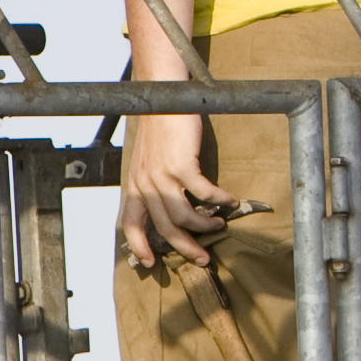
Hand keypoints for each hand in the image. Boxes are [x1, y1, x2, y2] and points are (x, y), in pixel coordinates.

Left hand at [120, 103, 244, 273]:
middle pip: (164, 228)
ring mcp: (161, 175)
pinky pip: (203, 193)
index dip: (139, 247)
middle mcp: (145, 184)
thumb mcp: (148, 160)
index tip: (151, 263)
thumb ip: (153, 182)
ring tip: (219, 226)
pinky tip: (229, 201)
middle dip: (185, 247)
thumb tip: (168, 204)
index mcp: (135, 185)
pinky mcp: (181, 165)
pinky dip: (218, 200)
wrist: (163, 97)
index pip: (130, 225)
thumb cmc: (160, 126)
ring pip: (183, 216)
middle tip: (203, 258)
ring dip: (204, 226)